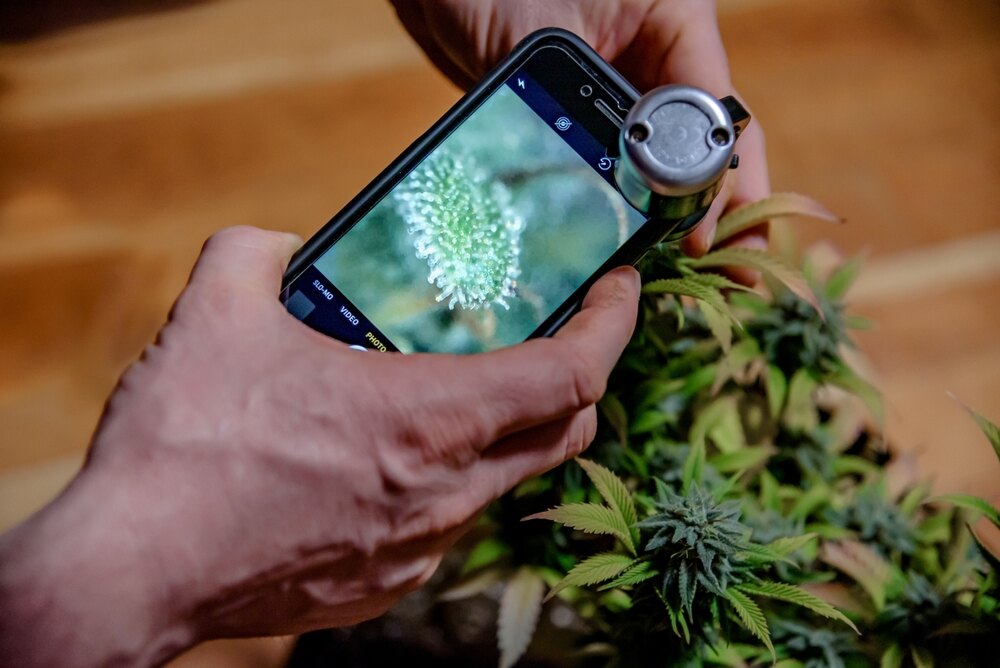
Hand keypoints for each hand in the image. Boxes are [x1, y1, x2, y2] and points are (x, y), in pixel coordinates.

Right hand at [0, 226, 639, 666]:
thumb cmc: (184, 451)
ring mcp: (420, 549)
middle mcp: (445, 493)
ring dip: (504, 430)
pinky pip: (446, 521)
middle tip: (554, 331)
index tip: (616, 289)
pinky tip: (388, 455)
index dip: (611, 326)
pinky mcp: (386, 585)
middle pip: (565, 434)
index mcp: (428, 421)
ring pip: (505, 481)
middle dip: (579, 377)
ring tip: (457, 387)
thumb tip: (278, 247)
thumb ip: (257, 254)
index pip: (574, 375)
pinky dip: (447, 478)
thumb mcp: (216, 315)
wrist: (131, 571)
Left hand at [392, 0, 770, 283]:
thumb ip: (604, 95)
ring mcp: (627, 90)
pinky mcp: (588, 118)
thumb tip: (643, 173)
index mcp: (678, 22)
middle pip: (709, 143)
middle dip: (722, 210)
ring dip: (681, 218)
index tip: (708, 237)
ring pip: (670, 163)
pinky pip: (623, 167)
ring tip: (694, 276)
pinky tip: (638, 248)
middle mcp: (663, 58)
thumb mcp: (559, 35)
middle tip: (731, 275)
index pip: (719, 112)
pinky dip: (634, 206)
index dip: (723, 183)